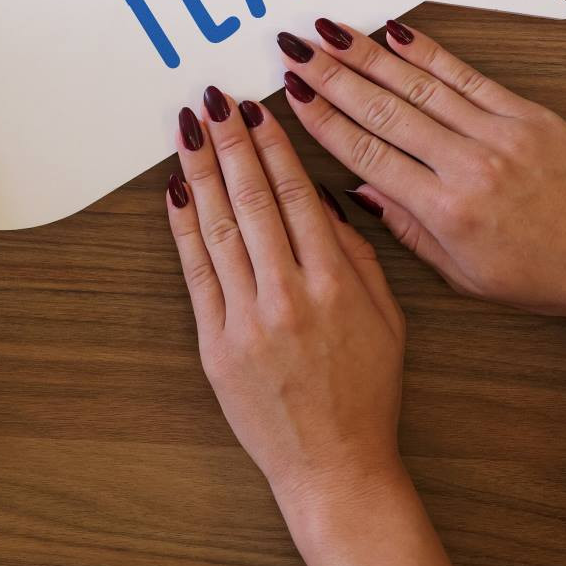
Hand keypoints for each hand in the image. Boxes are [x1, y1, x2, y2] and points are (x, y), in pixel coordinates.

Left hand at [163, 88, 404, 513]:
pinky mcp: (215, 345)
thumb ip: (358, 255)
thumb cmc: (367, 393)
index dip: (273, 146)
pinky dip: (183, 227)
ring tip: (190, 129)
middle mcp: (288, 295)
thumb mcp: (387, 318)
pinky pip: (195, 273)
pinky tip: (177, 191)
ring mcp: (247, 321)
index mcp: (336, 284)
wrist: (335, 465)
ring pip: (219, 227)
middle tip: (215, 100)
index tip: (257, 110)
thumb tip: (324, 198)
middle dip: (231, 143)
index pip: (297, 195)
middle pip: (253, 200)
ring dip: (202, 171)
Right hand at [275, 18, 565, 331]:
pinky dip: (429, 52)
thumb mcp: (463, 275)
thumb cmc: (543, 277)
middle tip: (293, 49)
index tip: (291, 95)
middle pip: (384, 110)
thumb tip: (357, 188)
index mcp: (447, 211)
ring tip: (328, 31)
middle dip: (332, 76)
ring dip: (368, 55)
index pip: (368, 154)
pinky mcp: (528, 115)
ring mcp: (500, 135)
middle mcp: (470, 166)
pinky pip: (467, 76)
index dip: (323, 121)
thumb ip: (407, 228)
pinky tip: (396, 33)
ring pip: (419, 85)